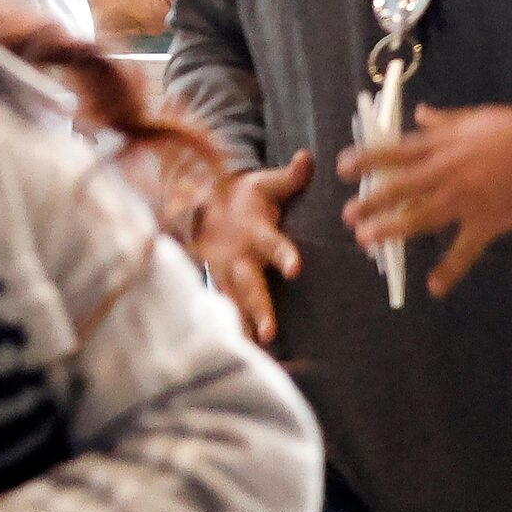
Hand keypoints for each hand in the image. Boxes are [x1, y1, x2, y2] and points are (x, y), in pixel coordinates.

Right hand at [184, 151, 310, 343]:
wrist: (201, 205)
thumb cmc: (245, 196)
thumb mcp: (266, 183)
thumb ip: (291, 177)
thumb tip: (310, 158)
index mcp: (255, 231)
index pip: (273, 243)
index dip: (283, 255)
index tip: (296, 268)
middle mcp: (239, 256)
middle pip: (250, 284)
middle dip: (259, 308)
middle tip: (270, 332)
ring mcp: (227, 272)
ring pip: (236, 302)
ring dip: (245, 325)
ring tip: (256, 350)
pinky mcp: (221, 283)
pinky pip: (228, 309)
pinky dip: (233, 329)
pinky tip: (240, 353)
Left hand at [339, 103, 511, 298]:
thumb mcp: (475, 116)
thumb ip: (443, 120)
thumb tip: (419, 113)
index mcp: (441, 146)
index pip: (394, 153)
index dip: (365, 161)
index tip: (342, 170)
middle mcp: (445, 174)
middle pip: (399, 189)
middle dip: (371, 202)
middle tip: (347, 216)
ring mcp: (464, 201)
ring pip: (421, 218)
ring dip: (392, 230)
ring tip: (366, 240)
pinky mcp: (486, 222)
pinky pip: (466, 249)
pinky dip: (451, 269)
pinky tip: (434, 287)